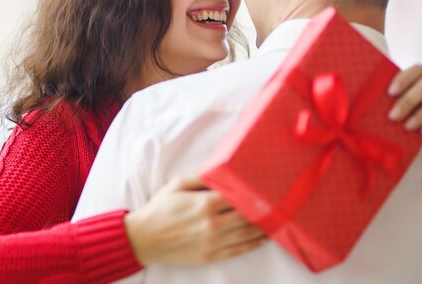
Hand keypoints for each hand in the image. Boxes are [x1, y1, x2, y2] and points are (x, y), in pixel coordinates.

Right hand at [124, 176, 264, 265]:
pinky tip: (262, 238)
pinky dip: (253, 244)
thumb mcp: (176, 184)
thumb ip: (199, 175)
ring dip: (262, 226)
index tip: (266, 186)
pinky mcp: (211, 255)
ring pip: (246, 234)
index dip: (254, 191)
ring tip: (275, 219)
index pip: (238, 196)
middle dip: (262, 208)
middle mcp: (212, 223)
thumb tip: (219, 166)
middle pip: (247, 215)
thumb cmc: (160, 208)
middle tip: (277, 202)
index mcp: (205, 203)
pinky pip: (238, 250)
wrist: (144, 238)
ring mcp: (213, 241)